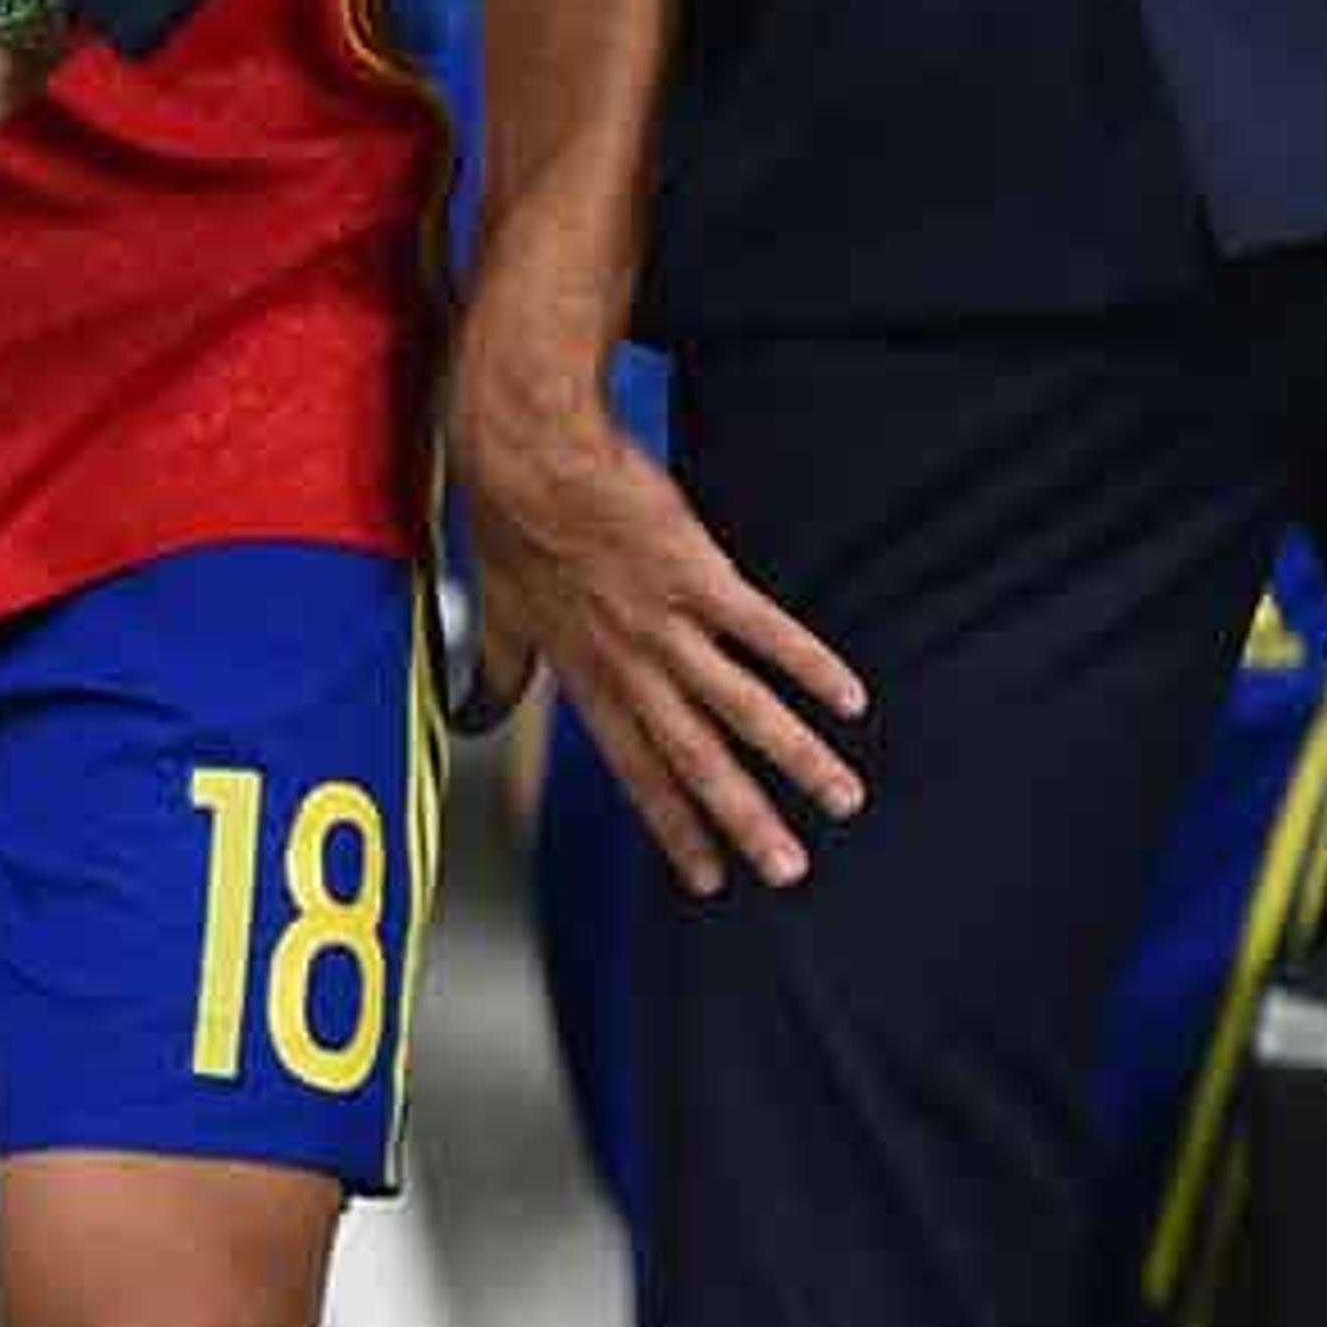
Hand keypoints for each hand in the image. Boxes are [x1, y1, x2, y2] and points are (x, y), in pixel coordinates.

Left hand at [452, 319, 866, 899]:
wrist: (528, 449)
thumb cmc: (512, 519)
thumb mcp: (499, 609)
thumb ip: (502, 669)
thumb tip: (477, 711)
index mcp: (587, 676)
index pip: (636, 769)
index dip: (673, 825)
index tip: (708, 877)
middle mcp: (629, 663)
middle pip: (695, 758)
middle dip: (744, 820)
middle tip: (789, 871)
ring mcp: (664, 622)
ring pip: (738, 707)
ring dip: (794, 757)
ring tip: (843, 797)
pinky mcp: (696, 572)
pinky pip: (761, 628)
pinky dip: (806, 664)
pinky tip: (849, 698)